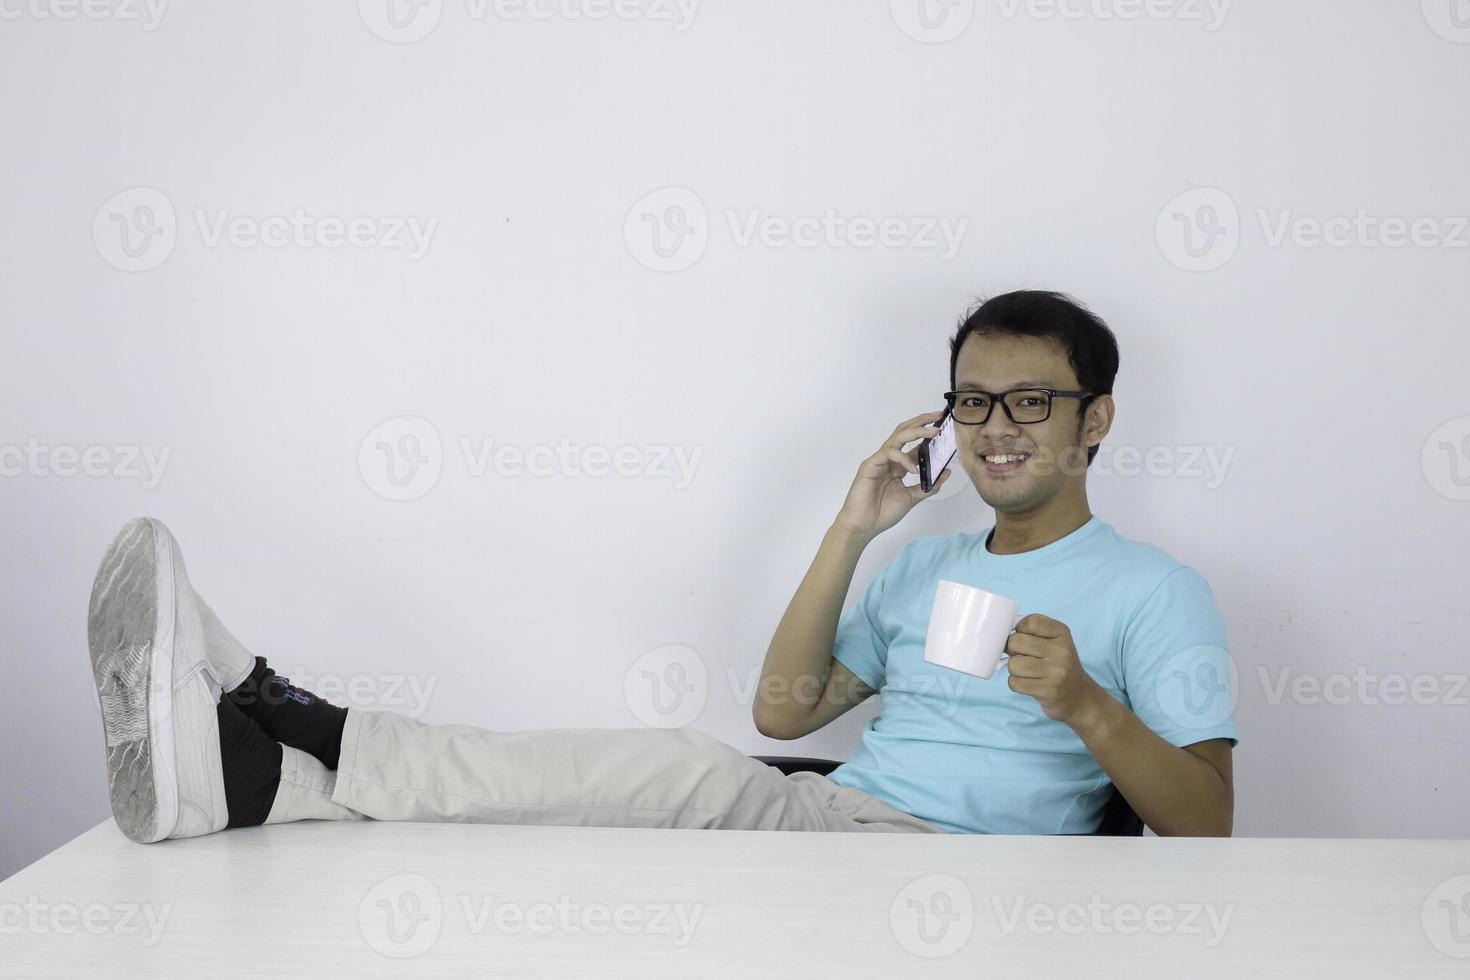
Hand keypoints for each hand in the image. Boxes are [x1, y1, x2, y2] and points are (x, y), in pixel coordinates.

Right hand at [834, 411, 951, 539]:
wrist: (863, 526)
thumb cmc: (882, 513)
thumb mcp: (912, 498)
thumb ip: (928, 485)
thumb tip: (946, 472)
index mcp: (899, 466)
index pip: (915, 445)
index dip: (930, 436)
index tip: (946, 429)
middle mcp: (889, 459)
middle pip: (905, 432)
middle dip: (922, 422)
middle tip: (939, 416)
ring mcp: (879, 460)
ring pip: (898, 437)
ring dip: (917, 431)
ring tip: (934, 432)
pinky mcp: (871, 464)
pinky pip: (889, 453)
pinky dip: (904, 458)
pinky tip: (913, 469)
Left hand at [1002, 614, 1106, 728]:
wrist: (1079, 697)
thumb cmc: (1058, 665)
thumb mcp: (1054, 642)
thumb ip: (1031, 632)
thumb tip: (999, 633)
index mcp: (1062, 633)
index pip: (1030, 622)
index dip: (1020, 629)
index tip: (1025, 638)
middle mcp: (1062, 651)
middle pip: (1016, 642)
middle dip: (1013, 651)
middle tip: (1024, 657)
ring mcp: (1056, 672)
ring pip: (1013, 664)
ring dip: (1015, 670)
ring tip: (1028, 672)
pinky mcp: (1048, 691)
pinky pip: (1015, 683)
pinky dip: (1016, 684)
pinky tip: (1029, 683)